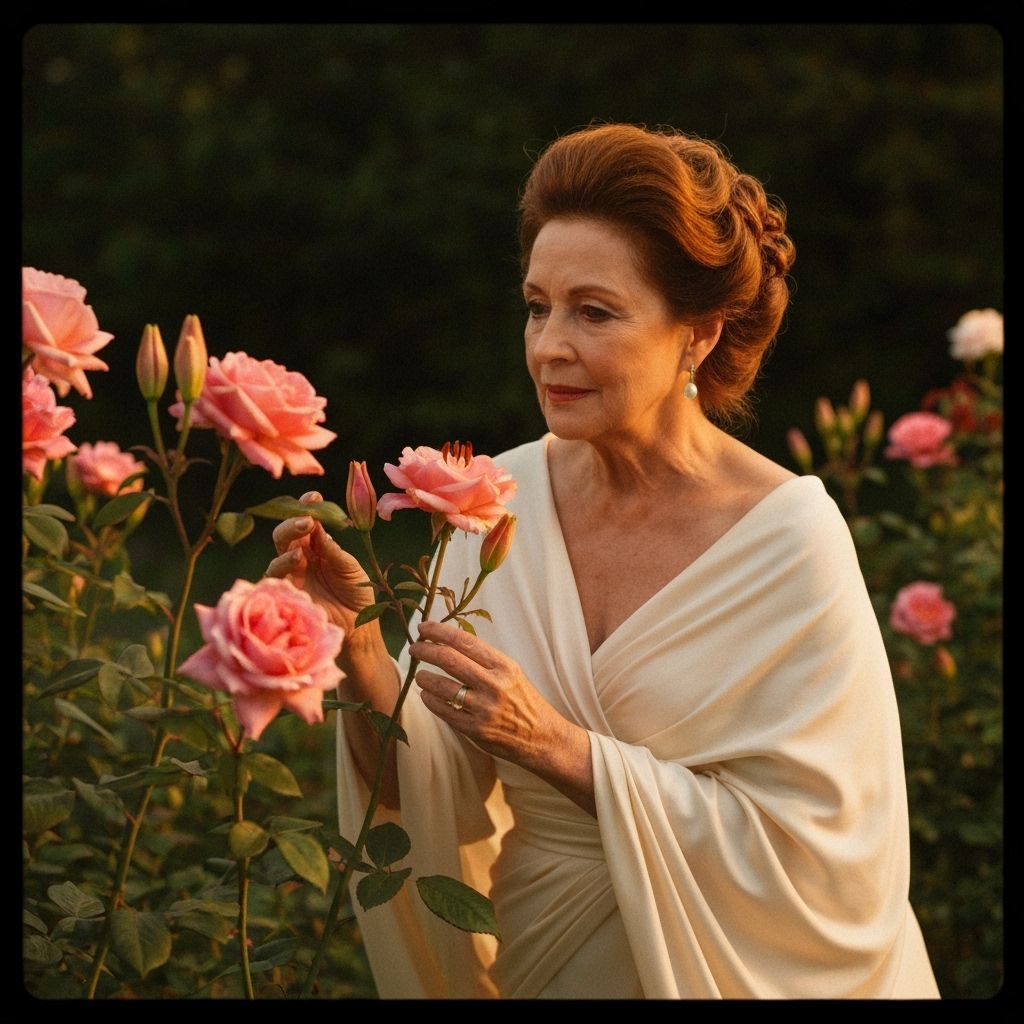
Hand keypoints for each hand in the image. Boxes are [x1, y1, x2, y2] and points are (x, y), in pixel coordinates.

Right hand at [264, 491, 374, 634]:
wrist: (359, 628)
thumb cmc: (356, 595)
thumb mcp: (349, 567)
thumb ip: (331, 549)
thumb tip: (315, 524)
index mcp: (316, 548)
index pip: (305, 523)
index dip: (306, 507)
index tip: (314, 496)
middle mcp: (301, 560)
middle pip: (285, 535)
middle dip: (293, 522)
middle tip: (307, 518)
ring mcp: (292, 577)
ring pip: (278, 553)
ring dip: (288, 540)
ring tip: (303, 533)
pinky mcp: (287, 595)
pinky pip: (276, 578)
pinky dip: (283, 564)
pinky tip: (296, 559)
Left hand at [409, 620, 586, 779]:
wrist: (542, 737)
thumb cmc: (523, 700)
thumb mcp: (511, 673)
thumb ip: (484, 660)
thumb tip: (448, 642)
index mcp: (504, 666)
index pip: (465, 641)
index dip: (439, 631)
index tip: (424, 628)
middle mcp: (495, 685)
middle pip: (449, 660)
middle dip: (425, 650)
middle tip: (414, 648)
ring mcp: (484, 708)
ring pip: (441, 686)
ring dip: (424, 677)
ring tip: (420, 674)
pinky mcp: (475, 730)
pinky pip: (443, 710)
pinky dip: (430, 699)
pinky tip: (427, 695)